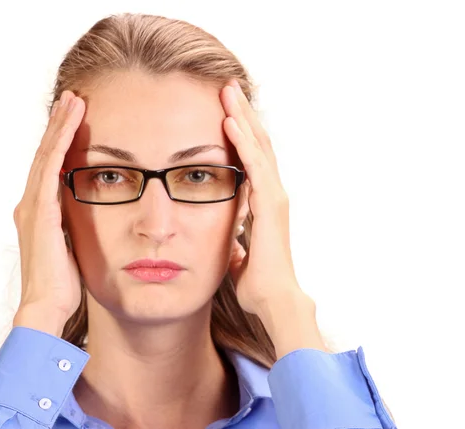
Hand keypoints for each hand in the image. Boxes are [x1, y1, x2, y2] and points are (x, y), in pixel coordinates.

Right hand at [12, 90, 84, 335]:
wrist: (47, 307)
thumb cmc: (63, 285)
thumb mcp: (74, 248)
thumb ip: (78, 227)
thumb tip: (96, 217)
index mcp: (39, 213)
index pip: (51, 168)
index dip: (62, 142)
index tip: (75, 121)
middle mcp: (31, 204)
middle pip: (46, 155)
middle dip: (60, 125)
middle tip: (73, 99)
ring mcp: (33, 205)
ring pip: (47, 155)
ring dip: (61, 125)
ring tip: (73, 100)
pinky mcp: (40, 210)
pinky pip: (51, 167)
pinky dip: (61, 141)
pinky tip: (71, 121)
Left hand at [220, 80, 324, 355]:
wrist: (272, 299)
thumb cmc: (258, 280)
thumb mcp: (239, 253)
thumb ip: (236, 241)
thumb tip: (231, 243)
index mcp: (264, 201)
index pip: (252, 158)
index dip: (240, 132)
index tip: (225, 110)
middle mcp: (272, 193)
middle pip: (257, 143)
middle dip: (241, 113)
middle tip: (227, 87)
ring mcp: (273, 196)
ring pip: (257, 146)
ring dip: (242, 117)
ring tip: (228, 91)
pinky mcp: (269, 203)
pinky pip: (254, 165)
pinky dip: (242, 142)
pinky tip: (230, 121)